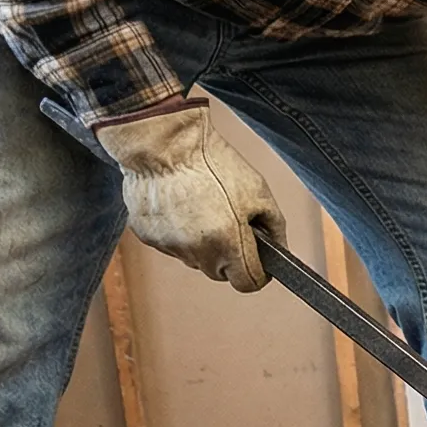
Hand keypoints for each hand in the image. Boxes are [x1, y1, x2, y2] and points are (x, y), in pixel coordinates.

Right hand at [93, 102, 285, 291]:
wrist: (164, 143)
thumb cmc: (212, 162)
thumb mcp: (258, 191)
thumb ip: (274, 227)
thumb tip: (277, 251)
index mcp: (229, 243)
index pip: (249, 283)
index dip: (258, 273)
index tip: (258, 261)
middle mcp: (199, 252)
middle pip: (221, 273)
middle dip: (230, 255)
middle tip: (228, 223)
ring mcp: (172, 247)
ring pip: (196, 259)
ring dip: (203, 243)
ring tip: (202, 208)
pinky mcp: (149, 238)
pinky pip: (172, 245)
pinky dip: (178, 231)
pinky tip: (179, 205)